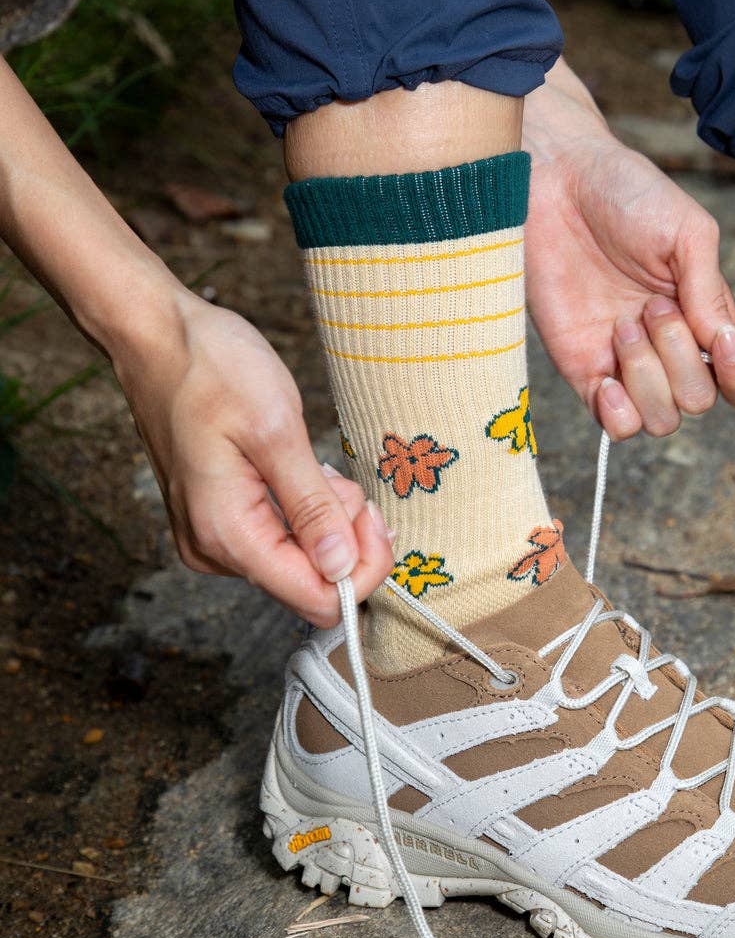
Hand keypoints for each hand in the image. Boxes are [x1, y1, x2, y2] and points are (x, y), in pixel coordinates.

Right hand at [113, 287, 393, 626]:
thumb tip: (342, 568)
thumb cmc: (211, 369)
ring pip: (299, 560)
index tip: (375, 515)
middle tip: (342, 478)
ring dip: (324, 519)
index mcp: (227, 534)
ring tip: (310, 464)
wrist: (157, 336)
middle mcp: (214, 550)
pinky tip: (295, 470)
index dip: (362, 568)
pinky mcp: (218, 521)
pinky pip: (279, 538)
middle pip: (311, 584)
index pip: (317, 600)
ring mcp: (212, 537)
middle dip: (345, 537)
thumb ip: (312, 506)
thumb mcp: (276, 430)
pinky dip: (303, 510)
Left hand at [522, 61, 734, 439]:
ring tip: (623, 322)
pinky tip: (607, 378)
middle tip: (650, 303)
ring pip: (661, 420)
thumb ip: (713, 296)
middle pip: (699, 401)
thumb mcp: (688, 235)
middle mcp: (669, 350)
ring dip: (647, 375)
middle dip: (679, 357)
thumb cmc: (627, 195)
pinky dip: (617, 414)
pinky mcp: (582, 369)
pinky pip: (613, 427)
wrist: (555, 182)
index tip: (721, 341)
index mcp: (705, 319)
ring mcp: (626, 364)